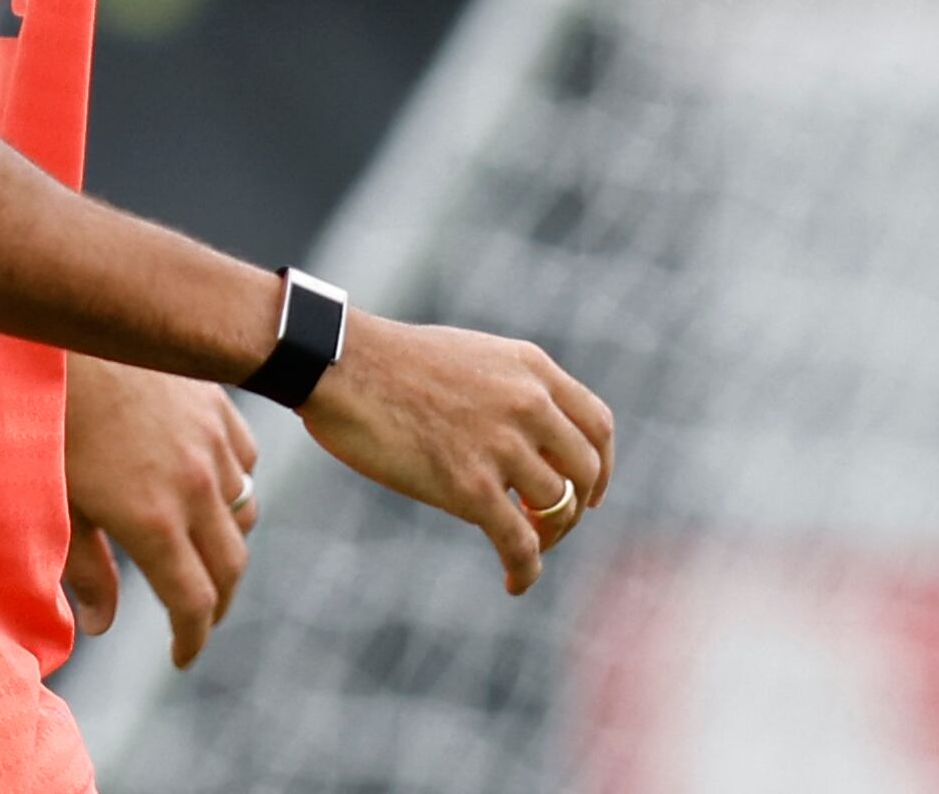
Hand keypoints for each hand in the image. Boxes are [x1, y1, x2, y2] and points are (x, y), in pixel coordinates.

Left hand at [62, 354, 258, 666]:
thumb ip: (86, 570)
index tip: (181, 657)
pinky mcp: (216, 404)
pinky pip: (245, 460)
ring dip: (227, 543)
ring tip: (201, 555)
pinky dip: (235, 483)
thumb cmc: (48, 419)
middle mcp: (195, 486)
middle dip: (216, 604)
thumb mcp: (58, 504)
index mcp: (154, 521)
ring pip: (245, 511)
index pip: (194, 602)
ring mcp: (212, 441)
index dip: (191, 639)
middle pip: (229, 567)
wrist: (65, 331)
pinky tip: (209, 486)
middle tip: (196, 619)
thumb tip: (100, 625)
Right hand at [296, 316, 611, 595]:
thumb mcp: (469, 356)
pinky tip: (514, 583)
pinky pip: (519, 542)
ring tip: (524, 549)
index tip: (589, 490)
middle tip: (551, 525)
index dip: (601, 466)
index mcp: (529, 367)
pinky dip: (525, 570)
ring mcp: (501, 444)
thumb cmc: (388, 362)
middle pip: (585, 471)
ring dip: (548, 537)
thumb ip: (507, 388)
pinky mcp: (469, 486)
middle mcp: (527, 403)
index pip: (597, 424)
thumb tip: (524, 435)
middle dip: (576, 506)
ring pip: (558, 508)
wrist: (338, 362)